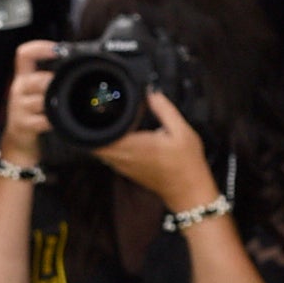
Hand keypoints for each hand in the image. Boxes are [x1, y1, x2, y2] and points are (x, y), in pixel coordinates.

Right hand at [0, 37, 56, 164]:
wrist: (17, 142)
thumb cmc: (31, 114)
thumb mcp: (33, 92)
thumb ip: (47, 78)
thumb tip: (74, 63)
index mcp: (22, 79)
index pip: (24, 54)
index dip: (40, 47)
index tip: (58, 49)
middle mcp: (18, 90)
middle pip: (36, 78)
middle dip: (53, 81)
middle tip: (67, 84)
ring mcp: (19, 109)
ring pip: (40, 99)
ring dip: (54, 101)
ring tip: (64, 103)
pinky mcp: (24, 126)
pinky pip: (43, 120)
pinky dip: (54, 120)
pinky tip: (59, 121)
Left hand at [95, 90, 219, 216]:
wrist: (188, 190)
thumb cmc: (186, 163)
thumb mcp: (181, 131)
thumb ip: (164, 109)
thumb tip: (151, 93)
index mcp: (134, 146)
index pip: (101, 136)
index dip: (96, 122)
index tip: (102, 109)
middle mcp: (124, 158)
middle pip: (95, 143)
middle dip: (97, 128)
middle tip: (106, 113)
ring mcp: (123, 167)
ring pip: (101, 151)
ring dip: (103, 138)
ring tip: (114, 123)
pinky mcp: (126, 171)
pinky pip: (109, 157)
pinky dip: (110, 146)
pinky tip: (122, 137)